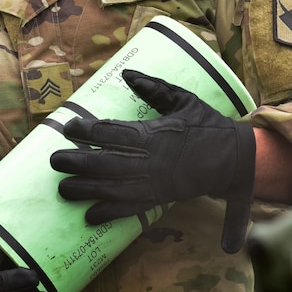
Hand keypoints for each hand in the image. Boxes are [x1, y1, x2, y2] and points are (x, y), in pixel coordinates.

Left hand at [49, 69, 255, 252]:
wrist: (238, 161)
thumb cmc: (208, 126)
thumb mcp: (184, 100)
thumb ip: (155, 88)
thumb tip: (128, 74)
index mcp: (157, 136)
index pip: (115, 133)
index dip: (89, 131)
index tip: (69, 127)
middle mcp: (153, 162)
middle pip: (108, 164)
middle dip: (79, 163)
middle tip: (54, 160)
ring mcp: (156, 184)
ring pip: (115, 189)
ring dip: (87, 190)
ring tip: (63, 189)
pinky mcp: (160, 199)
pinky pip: (132, 209)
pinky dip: (110, 214)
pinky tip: (89, 216)